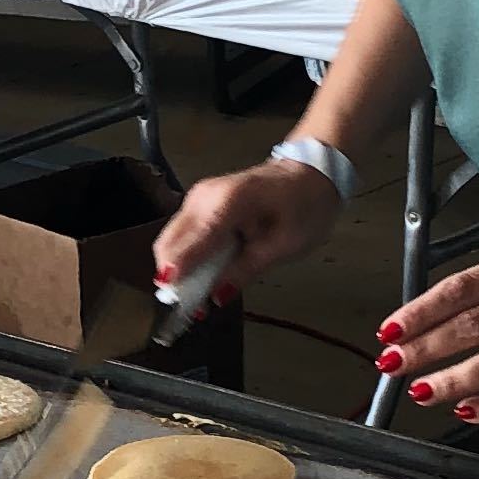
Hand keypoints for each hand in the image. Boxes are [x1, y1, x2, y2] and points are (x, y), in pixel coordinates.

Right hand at [154, 158, 344, 295]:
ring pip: (170, 241)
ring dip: (179, 270)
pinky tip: (205, 273)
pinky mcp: (199, 203)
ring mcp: (198, 197)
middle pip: (168, 243)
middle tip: (195, 305)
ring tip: (201, 294)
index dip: (180, 279)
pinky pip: (182, 235)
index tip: (184, 307)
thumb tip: (216, 296)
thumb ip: (246, 269)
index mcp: (227, 203)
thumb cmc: (304, 207)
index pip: (188, 246)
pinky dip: (187, 258)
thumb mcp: (285, 245)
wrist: (310, 172)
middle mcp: (203, 197)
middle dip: (174, 278)